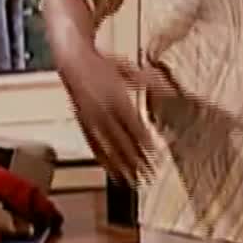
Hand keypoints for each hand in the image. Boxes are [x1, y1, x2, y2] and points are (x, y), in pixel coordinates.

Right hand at [56, 48, 157, 183]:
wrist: (73, 61)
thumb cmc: (104, 65)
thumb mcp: (128, 69)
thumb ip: (146, 82)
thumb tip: (169, 90)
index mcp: (115, 97)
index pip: (132, 124)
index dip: (144, 141)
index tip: (156, 154)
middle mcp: (102, 111)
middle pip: (121, 141)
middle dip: (136, 159)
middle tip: (150, 174)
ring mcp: (91, 121)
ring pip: (108, 148)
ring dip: (121, 165)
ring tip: (133, 181)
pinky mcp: (84, 126)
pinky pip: (94, 147)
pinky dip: (104, 161)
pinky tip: (112, 172)